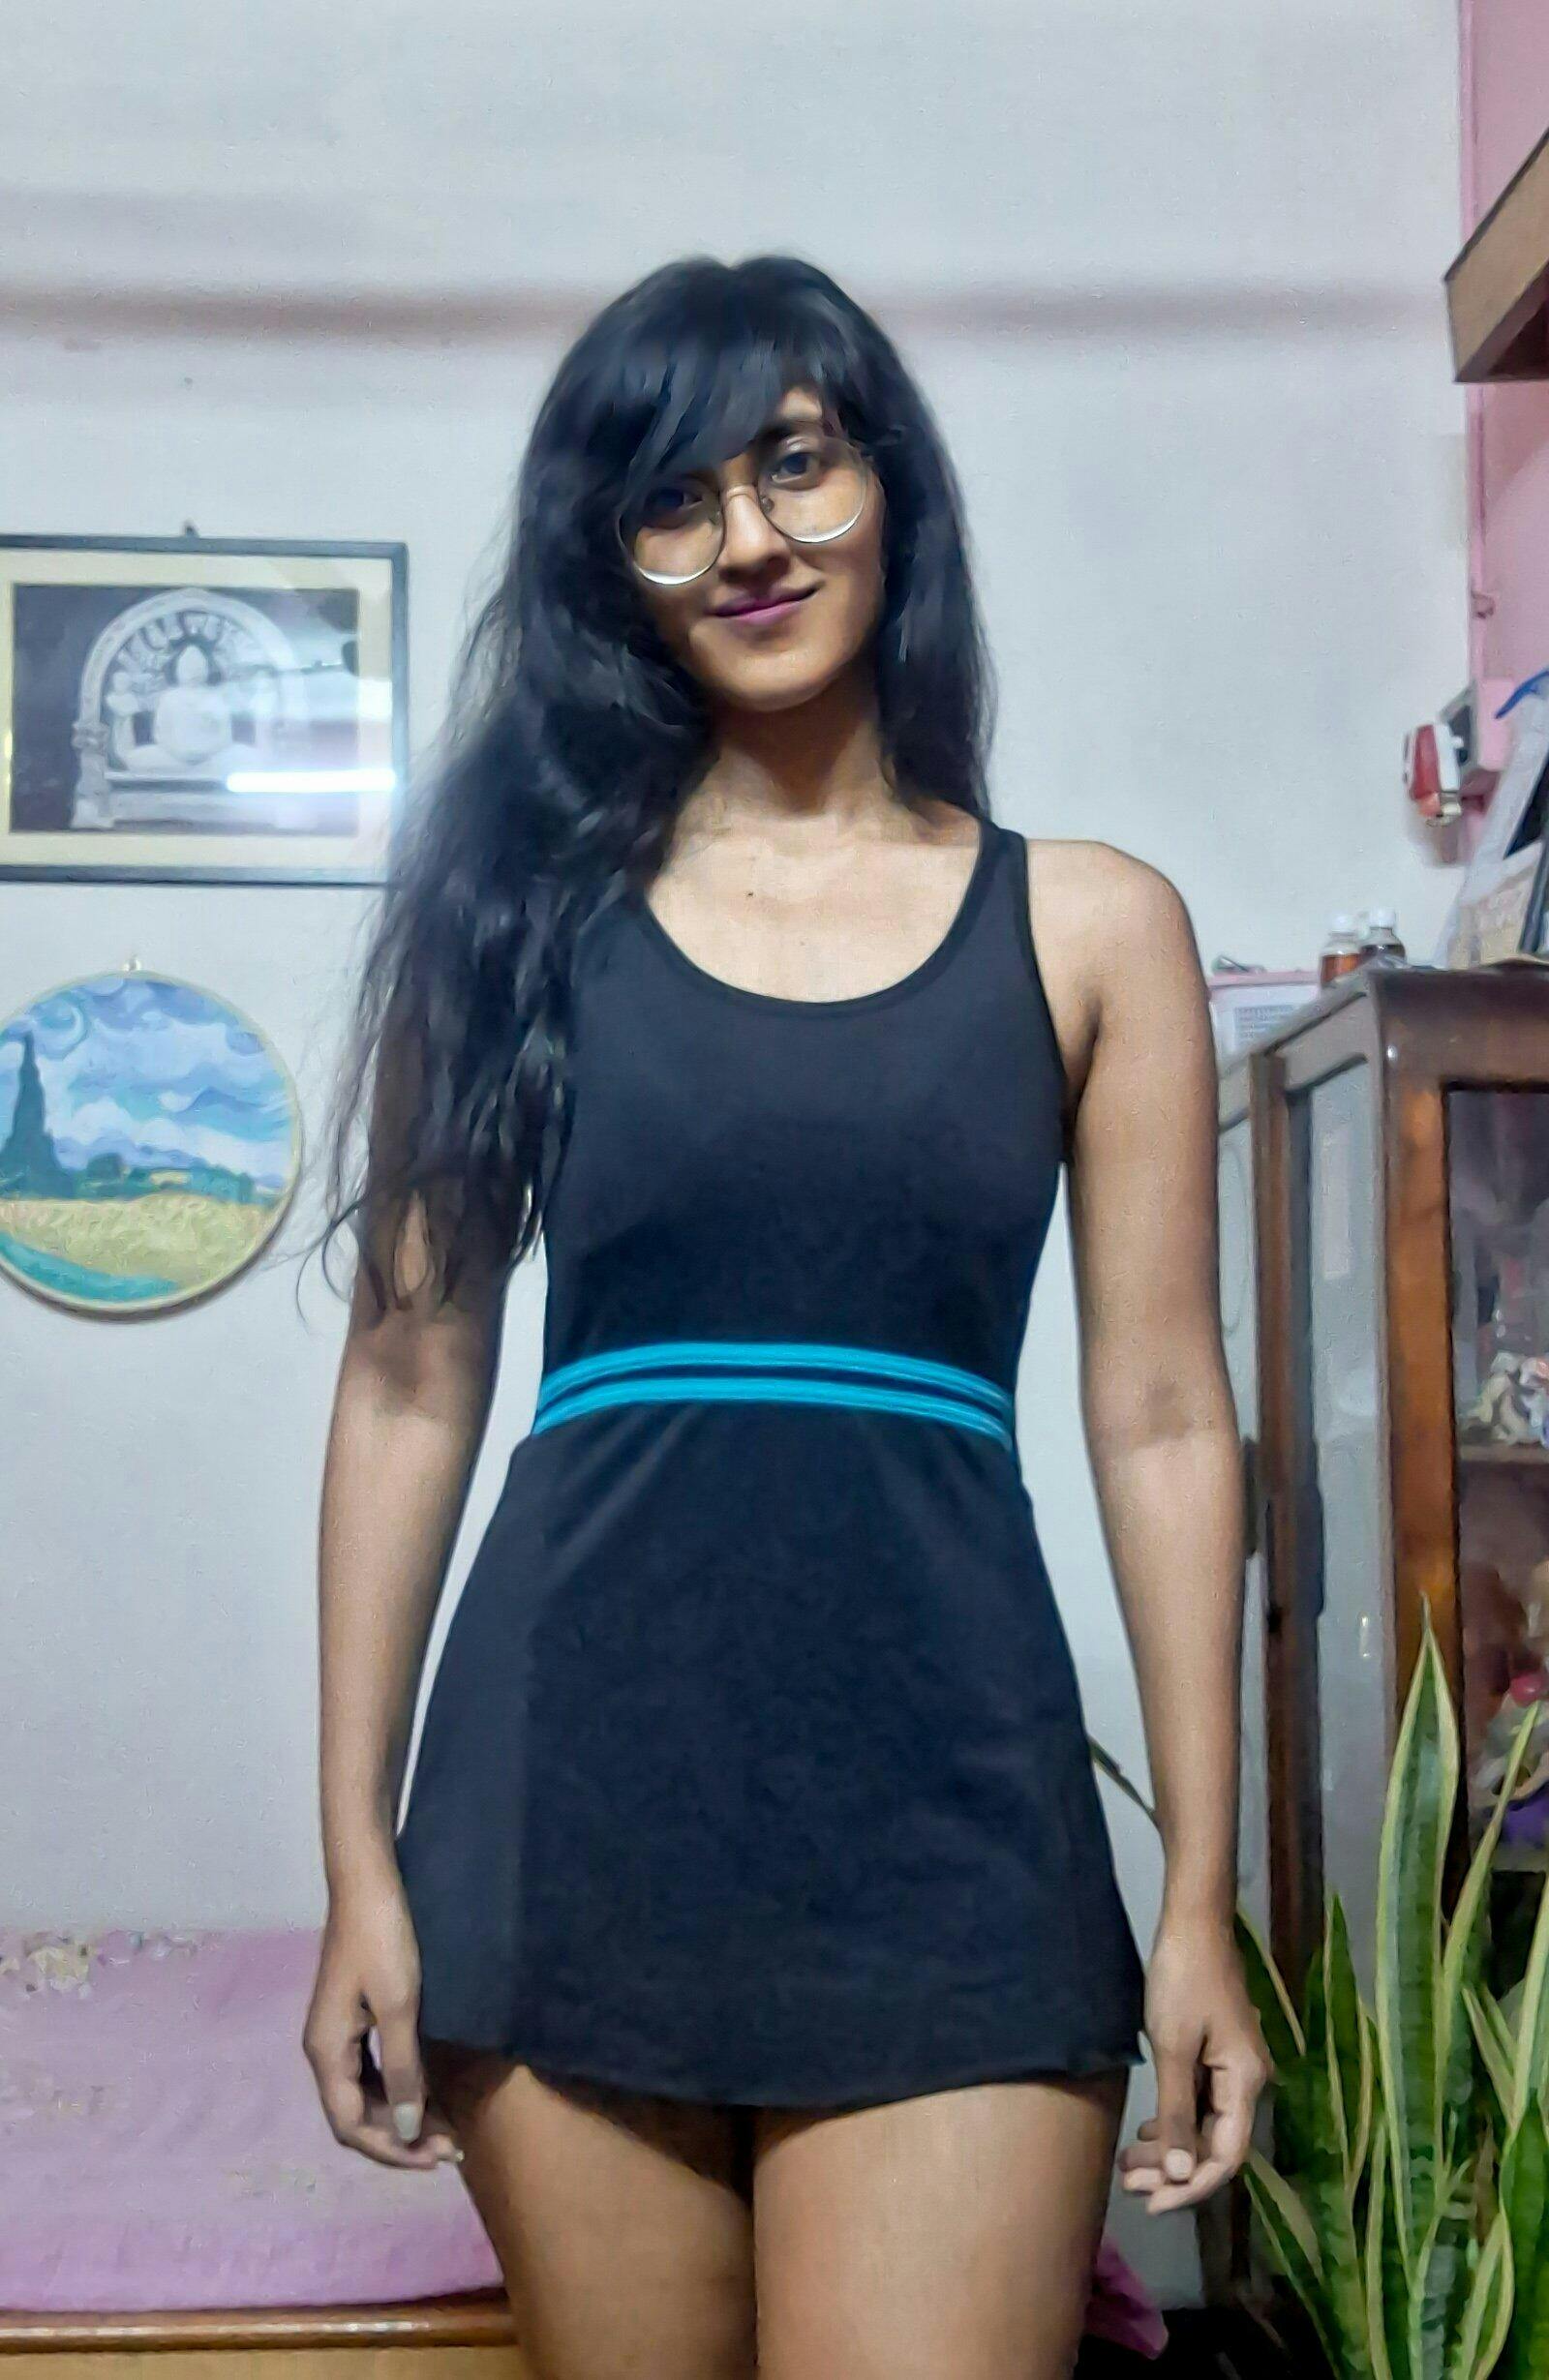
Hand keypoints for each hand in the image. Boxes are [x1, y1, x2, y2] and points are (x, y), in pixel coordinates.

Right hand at [303, 1864, 463, 2170]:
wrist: (368, 1883)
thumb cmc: (384, 1940)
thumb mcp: (399, 2007)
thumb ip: (403, 2070)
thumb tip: (406, 2129)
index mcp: (326, 2053)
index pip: (352, 2126)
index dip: (394, 2150)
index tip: (439, 2157)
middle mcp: (323, 2050)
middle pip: (355, 2117)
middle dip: (401, 2138)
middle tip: (452, 2147)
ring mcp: (335, 2034)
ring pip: (363, 2097)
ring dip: (400, 2117)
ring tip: (444, 2130)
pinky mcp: (351, 2019)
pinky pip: (369, 2072)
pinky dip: (396, 2091)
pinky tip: (424, 2094)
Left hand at [1118, 1915, 1270, 2214]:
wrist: (1193, 1922)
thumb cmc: (1183, 1980)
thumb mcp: (1174, 2048)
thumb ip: (1178, 2112)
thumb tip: (1182, 2173)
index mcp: (1246, 2083)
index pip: (1226, 2157)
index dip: (1191, 2187)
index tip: (1152, 2204)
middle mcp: (1247, 2082)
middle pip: (1214, 2145)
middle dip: (1172, 2170)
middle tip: (1127, 2182)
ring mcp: (1233, 2068)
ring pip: (1204, 2125)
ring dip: (1169, 2148)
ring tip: (1128, 2162)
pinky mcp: (1216, 2053)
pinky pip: (1199, 2102)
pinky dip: (1173, 2120)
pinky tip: (1147, 2129)